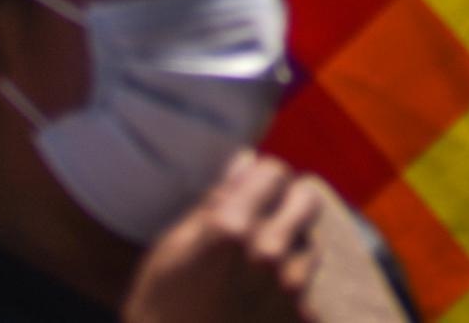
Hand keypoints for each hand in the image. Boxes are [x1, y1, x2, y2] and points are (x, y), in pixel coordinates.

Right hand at [123, 155, 322, 322]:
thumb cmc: (157, 316)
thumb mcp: (169, 253)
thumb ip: (214, 203)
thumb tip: (246, 162)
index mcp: (232, 229)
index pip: (275, 172)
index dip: (260, 182)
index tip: (249, 196)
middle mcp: (268, 253)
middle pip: (308, 199)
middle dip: (288, 207)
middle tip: (263, 227)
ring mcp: (290, 291)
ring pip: (310, 247)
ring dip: (292, 254)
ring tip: (255, 280)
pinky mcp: (301, 322)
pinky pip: (307, 294)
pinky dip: (289, 299)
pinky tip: (258, 313)